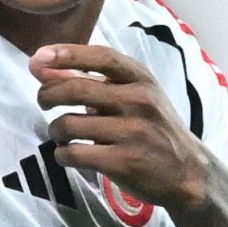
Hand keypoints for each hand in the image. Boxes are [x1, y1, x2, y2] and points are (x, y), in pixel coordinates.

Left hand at [30, 44, 209, 213]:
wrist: (187, 172)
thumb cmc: (152, 128)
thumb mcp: (132, 95)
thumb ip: (89, 79)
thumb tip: (40, 63)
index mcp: (141, 79)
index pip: (101, 57)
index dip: (67, 54)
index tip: (40, 57)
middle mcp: (139, 101)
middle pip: (76, 89)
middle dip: (47, 94)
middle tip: (43, 101)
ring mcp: (133, 132)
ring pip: (69, 124)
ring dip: (55, 130)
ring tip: (61, 134)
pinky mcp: (124, 162)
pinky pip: (74, 153)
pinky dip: (62, 154)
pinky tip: (67, 154)